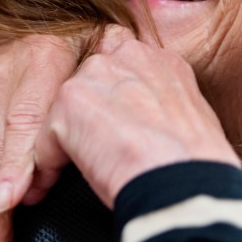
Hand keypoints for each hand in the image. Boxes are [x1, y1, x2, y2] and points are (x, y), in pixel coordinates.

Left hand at [37, 26, 240, 208]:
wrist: (185, 185)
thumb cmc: (195, 169)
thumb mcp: (190, 119)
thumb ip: (160, 106)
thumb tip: (147, 125)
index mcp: (161, 61)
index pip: (121, 66)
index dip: (113, 100)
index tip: (115, 129)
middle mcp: (127, 55)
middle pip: (87, 82)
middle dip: (86, 117)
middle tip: (98, 153)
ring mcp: (96, 75)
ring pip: (64, 110)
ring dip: (67, 141)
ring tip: (79, 172)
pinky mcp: (70, 102)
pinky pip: (46, 139)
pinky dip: (49, 165)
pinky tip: (59, 186)